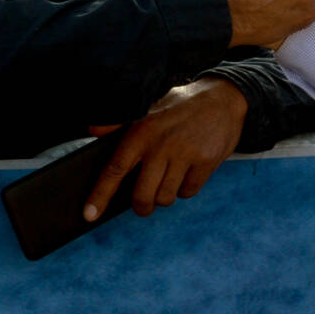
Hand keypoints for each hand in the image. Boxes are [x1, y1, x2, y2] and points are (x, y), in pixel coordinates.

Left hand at [83, 77, 247, 220]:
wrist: (225, 98)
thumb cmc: (182, 105)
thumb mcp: (149, 106)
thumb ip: (120, 121)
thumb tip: (92, 130)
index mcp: (142, 131)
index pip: (115, 169)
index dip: (100, 195)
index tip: (89, 215)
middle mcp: (162, 144)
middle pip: (142, 194)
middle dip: (141, 206)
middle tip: (143, 206)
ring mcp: (185, 154)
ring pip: (166, 197)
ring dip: (164, 196)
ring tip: (168, 181)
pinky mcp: (206, 161)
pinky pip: (188, 192)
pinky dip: (185, 189)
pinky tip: (188, 174)